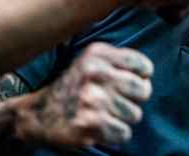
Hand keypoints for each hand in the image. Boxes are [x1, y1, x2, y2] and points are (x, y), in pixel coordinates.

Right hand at [16, 43, 152, 147]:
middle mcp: (95, 74)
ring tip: (106, 114)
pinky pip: (123, 133)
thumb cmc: (75, 86)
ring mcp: (92, 100)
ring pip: (135, 115)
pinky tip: (101, 127)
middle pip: (143, 91)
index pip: (143, 66)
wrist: (40, 114)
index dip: (142, 78)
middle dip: (135, 99)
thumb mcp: (91, 61)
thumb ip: (119, 61)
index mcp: (97, 54)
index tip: (130, 82)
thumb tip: (148, 77)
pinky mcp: (90, 125)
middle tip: (119, 101)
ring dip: (123, 118)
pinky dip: (116, 135)